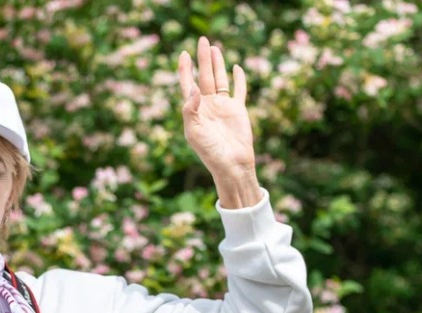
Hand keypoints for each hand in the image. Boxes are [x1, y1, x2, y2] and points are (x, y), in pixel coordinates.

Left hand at [177, 36, 261, 206]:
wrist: (231, 164)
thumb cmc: (210, 152)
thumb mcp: (193, 132)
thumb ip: (190, 110)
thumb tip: (193, 89)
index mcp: (194, 110)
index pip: (187, 85)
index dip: (184, 70)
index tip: (183, 54)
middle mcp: (207, 105)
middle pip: (204, 76)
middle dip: (203, 59)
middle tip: (202, 40)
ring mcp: (223, 106)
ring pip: (219, 79)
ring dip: (217, 64)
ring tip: (214, 48)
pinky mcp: (238, 109)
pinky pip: (238, 90)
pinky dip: (238, 79)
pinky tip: (236, 67)